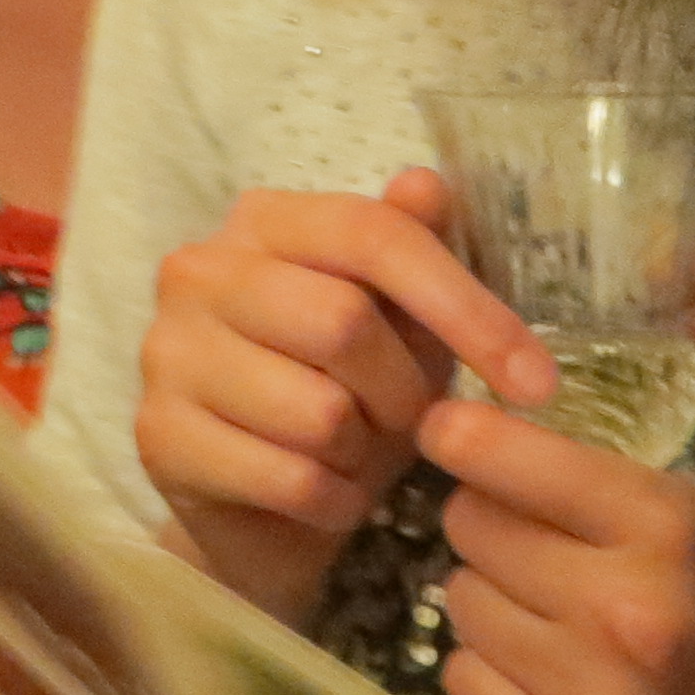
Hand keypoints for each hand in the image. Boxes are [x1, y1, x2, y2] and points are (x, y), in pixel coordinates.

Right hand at [137, 169, 556, 625]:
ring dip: (365, 455)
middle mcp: (199, 271)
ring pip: (318, 411)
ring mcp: (166, 354)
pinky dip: (334, 502)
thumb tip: (425, 184)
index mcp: (264, 222)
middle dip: (406, 393)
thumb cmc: (342, 395)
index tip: (537, 383)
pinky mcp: (157, 437)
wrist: (260, 510)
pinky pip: (287, 479)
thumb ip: (414, 251)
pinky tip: (327, 496)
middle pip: (344, 322)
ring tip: (357, 456)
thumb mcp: (399, 323)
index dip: (465, 306)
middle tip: (413, 425)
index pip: (373, 235)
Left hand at [420, 279, 694, 694]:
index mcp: (670, 533)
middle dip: (487, 512)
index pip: (502, 457)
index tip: (459, 425)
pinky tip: (544, 663)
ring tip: (542, 593)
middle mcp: (624, 620)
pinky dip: (488, 669)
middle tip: (526, 520)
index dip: (466, 432)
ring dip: (486, 591)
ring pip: (458, 604)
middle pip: (468, 526)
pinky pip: (462, 684)